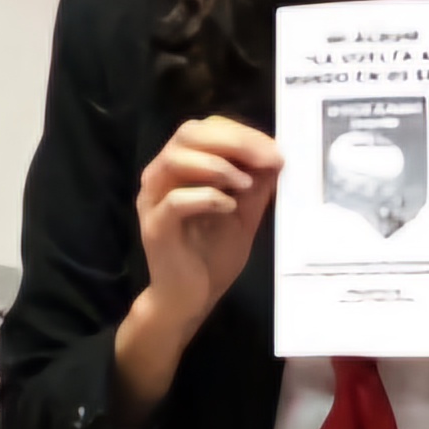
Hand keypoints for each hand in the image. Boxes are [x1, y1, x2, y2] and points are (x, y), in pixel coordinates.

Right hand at [136, 116, 281, 341]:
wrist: (191, 299)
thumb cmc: (213, 255)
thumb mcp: (244, 212)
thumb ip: (256, 184)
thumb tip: (275, 156)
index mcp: (180, 167)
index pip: (205, 129)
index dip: (241, 133)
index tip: (274, 150)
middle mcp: (160, 176)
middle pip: (188, 134)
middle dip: (232, 141)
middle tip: (267, 158)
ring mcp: (153, 200)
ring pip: (176, 160)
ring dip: (217, 165)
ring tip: (246, 183)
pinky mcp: (155, 227)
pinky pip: (175, 200)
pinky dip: (206, 197)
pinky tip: (228, 207)